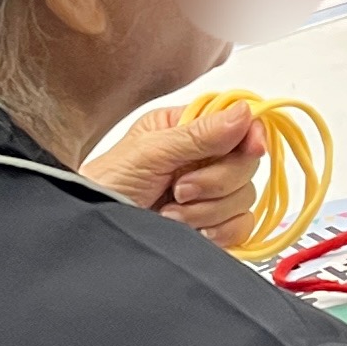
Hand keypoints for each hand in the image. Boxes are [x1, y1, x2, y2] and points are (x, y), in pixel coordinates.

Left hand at [92, 98, 268, 238]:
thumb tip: (243, 113)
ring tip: (171, 213)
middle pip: (246, 163)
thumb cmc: (106, 186)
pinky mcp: (214, 225)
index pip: (238, 122)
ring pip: (245, 196)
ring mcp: (209, 194)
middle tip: (179, 189)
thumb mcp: (148, 153)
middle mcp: (202, 159)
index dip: (251, 134)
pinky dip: (220, 231)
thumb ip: (198, 135)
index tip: (252, 148)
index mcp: (186, 129)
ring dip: (207, 210)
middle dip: (214, 182)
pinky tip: (193, 232)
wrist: (94, 232)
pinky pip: (242, 226)